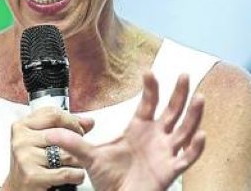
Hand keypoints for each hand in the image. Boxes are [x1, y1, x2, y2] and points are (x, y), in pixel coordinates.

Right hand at [2, 106, 94, 190]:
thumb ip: (64, 128)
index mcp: (22, 126)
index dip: (71, 121)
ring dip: (79, 161)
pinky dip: (77, 175)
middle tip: (81, 148)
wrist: (18, 189)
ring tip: (76, 165)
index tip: (79, 129)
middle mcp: (21, 139)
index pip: (53, 114)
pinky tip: (76, 176)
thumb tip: (88, 121)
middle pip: (61, 133)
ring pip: (66, 154)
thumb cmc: (32, 164)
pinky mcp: (32, 175)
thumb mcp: (43, 141)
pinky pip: (66, 172)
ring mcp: (25, 157)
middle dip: (77, 140)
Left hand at [45, 72, 205, 190]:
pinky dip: (195, 148)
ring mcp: (165, 152)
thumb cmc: (108, 178)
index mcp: (139, 128)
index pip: (149, 103)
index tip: (149, 72)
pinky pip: (187, 158)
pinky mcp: (170, 170)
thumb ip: (73, 142)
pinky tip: (201, 135)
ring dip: (193, 115)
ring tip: (199, 97)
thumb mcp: (89, 157)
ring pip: (185, 130)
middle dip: (180, 93)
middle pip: (172, 111)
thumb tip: (49, 132)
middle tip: (185, 74)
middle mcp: (156, 137)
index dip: (151, 88)